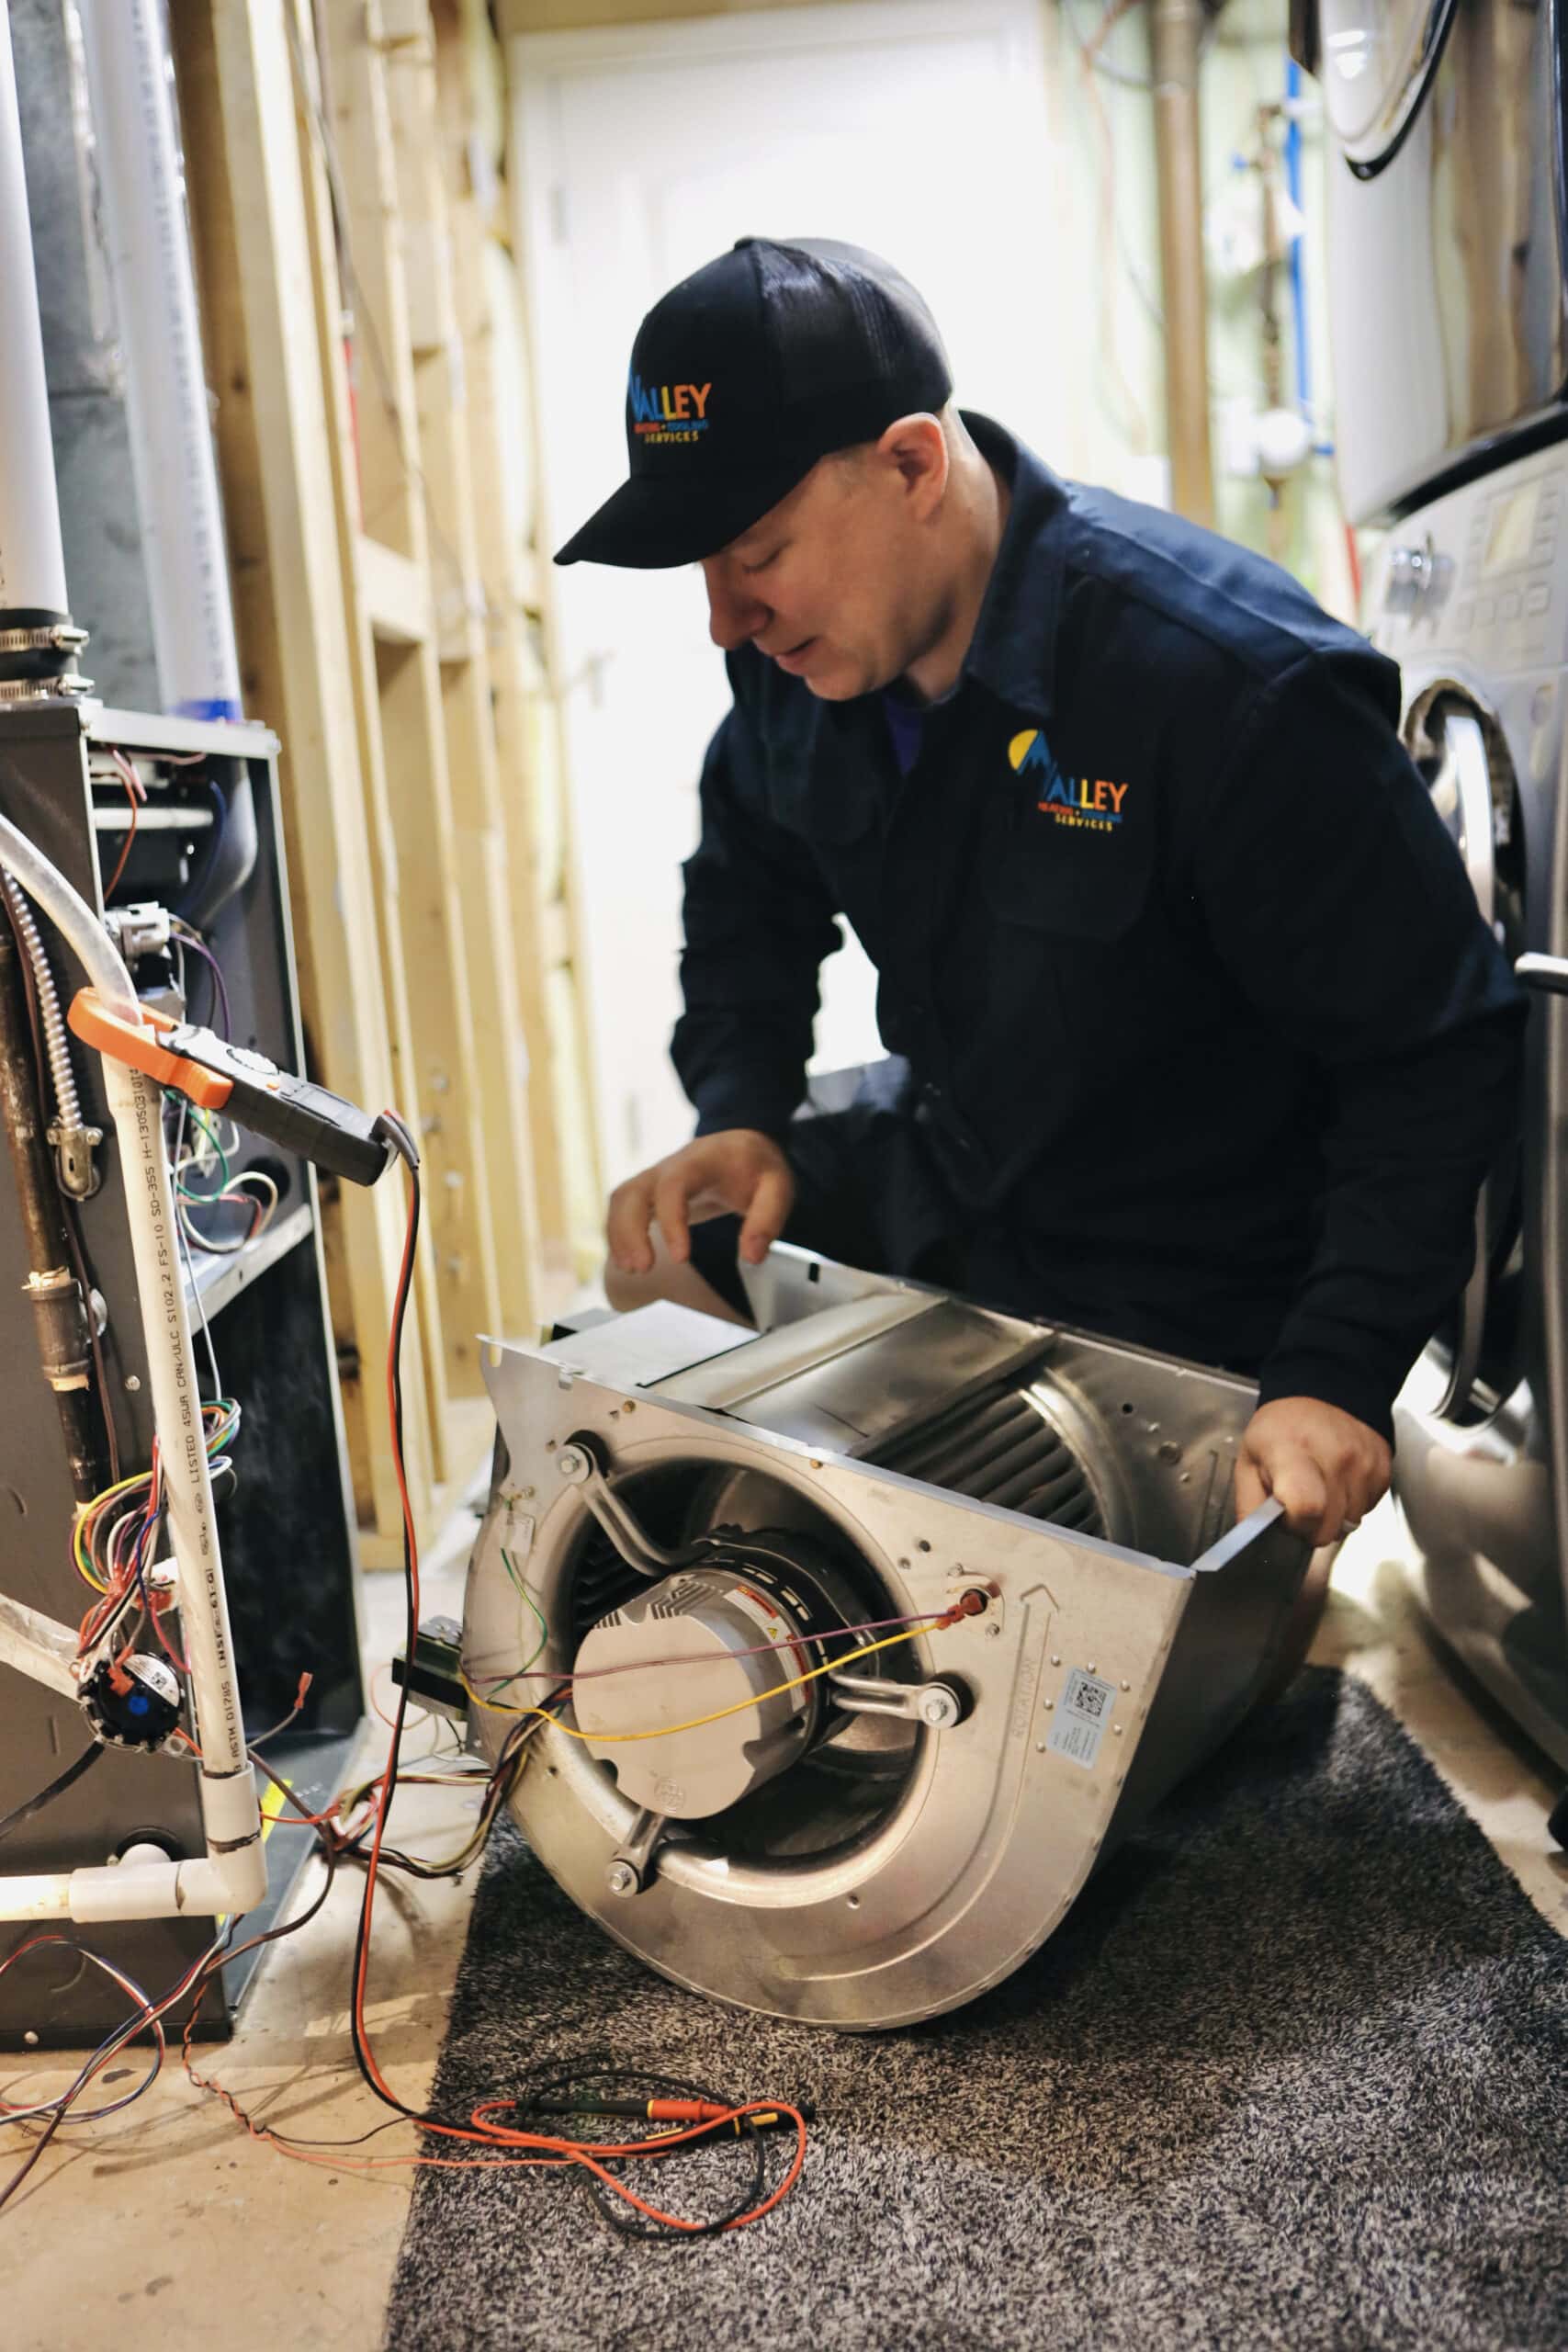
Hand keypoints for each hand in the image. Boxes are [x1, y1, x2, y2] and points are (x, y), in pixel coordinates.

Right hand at [605, 1129, 794, 1276]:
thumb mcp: (777, 1188)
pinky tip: (627, 1262)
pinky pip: (621, 1209)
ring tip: (632, 1270)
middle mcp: (669, 1166)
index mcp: (701, 1161)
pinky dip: (618, 1235)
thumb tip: (751, 1257)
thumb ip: (767, 1220)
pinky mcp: (648, 1191)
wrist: (740, 1146)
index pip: (674, 1185)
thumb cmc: (755, 1167)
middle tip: (644, 1268)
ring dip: (620, 1236)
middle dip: (631, 1232)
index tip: (681, 1257)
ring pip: (621, 1201)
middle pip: (633, 1192)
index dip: (671, 1220)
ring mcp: (654, 1177)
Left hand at [1233, 1396, 1390, 1546]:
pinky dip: (1352, 1504)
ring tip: (1320, 1489)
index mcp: (1293, 1451)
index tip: (1287, 1516)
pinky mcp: (1383, 1466)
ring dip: (1334, 1516)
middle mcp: (1335, 1455)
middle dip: (1313, 1527)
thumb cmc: (1280, 1430)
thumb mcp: (1248, 1462)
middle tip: (1300, 1505)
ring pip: (1352, 1522)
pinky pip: (1369, 1508)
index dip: (1296, 1525)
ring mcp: (1363, 1461)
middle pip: (1331, 1526)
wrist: (1323, 1394)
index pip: (1307, 1507)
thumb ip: (1250, 1506)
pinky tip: (1338, 1483)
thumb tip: (1254, 1540)